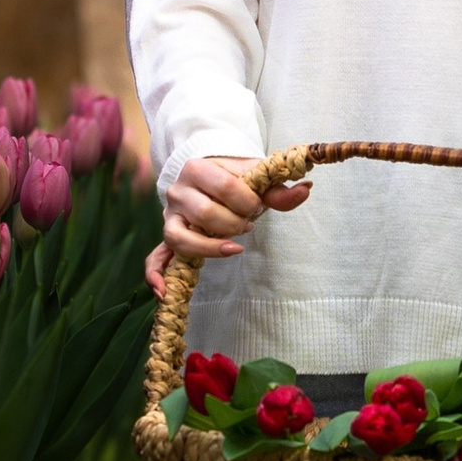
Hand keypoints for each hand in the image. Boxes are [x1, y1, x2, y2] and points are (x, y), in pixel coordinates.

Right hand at [146, 150, 312, 294]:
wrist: (210, 178)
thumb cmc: (236, 181)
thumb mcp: (257, 179)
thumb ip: (280, 189)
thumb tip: (305, 189)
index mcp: (197, 168)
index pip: (225, 187)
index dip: (248, 202)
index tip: (257, 206)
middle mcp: (177, 190)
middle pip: (206, 214)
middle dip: (235, 223)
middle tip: (247, 224)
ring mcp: (169, 216)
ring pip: (183, 238)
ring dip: (212, 247)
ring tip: (233, 247)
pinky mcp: (168, 236)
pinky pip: (156, 258)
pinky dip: (156, 275)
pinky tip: (164, 292)